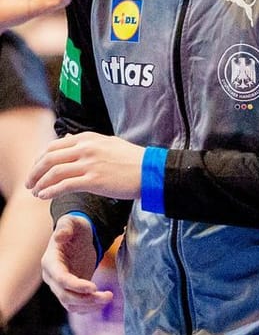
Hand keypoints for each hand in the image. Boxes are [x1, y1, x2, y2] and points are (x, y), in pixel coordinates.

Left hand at [28, 132, 145, 199]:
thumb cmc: (134, 160)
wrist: (152, 172)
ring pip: (53, 173)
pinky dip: (50, 191)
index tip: (37, 169)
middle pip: (49, 159)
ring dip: (40, 183)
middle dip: (34, 171)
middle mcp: (86, 148)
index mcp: (88, 138)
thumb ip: (88, 143)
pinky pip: (64, 186)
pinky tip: (44, 196)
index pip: (54, 146)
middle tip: (30, 182)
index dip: (40, 159)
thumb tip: (68, 141)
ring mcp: (89, 164)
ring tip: (36, 191)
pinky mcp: (94, 180)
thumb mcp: (109, 143)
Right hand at [41, 213, 109, 313]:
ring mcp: (60, 285)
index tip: (93, 287)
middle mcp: (52, 277)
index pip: (60, 278)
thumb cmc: (75, 228)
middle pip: (64, 295)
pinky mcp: (71, 290)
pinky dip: (89, 307)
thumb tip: (59, 237)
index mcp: (50, 262)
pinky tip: (103, 301)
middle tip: (108, 296)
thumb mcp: (71, 222)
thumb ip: (65, 227)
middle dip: (86, 299)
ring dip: (89, 305)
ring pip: (70, 304)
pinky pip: (76, 305)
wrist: (78, 236)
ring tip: (108, 298)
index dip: (75, 285)